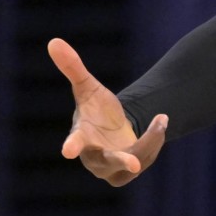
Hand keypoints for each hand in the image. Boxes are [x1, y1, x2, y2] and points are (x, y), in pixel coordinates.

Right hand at [48, 38, 167, 186]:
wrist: (113, 129)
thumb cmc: (96, 109)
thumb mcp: (88, 87)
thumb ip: (72, 67)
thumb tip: (53, 41)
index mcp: (80, 136)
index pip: (74, 142)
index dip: (72, 146)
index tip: (67, 151)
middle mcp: (93, 157)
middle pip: (107, 161)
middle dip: (122, 160)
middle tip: (134, 163)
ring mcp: (109, 169)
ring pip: (134, 159)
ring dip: (151, 139)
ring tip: (161, 118)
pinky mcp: (125, 174)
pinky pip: (145, 159)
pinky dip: (155, 141)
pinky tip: (157, 127)